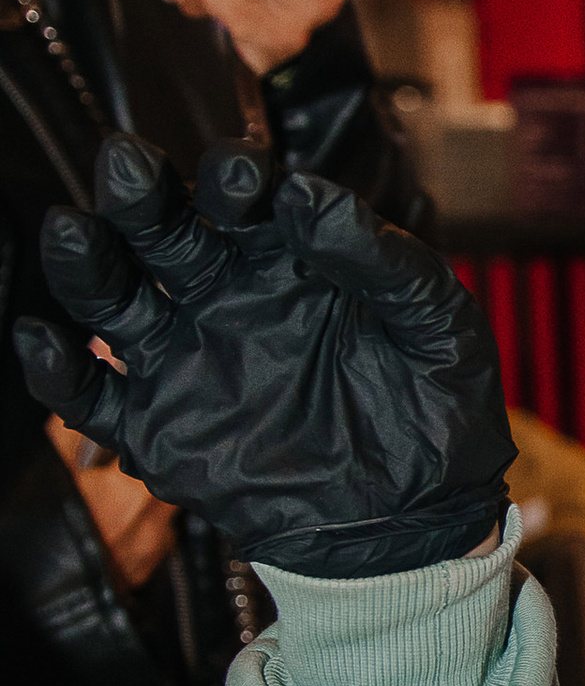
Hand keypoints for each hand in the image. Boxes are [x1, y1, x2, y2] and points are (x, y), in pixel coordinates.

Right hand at [10, 133, 513, 578]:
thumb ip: (380, 257)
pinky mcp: (162, 429)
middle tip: (126, 165)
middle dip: (140, 195)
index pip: (242, 198)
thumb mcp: (434, 322)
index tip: (244, 178)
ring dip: (87, 262)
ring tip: (74, 232)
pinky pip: (93, 398)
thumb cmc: (435, 406)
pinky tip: (48, 340)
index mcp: (287, 258)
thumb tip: (310, 195)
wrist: (421, 520)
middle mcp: (224, 297)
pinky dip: (59, 371)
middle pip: (162, 231)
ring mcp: (187, 360)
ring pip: (114, 299)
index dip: (235, 179)